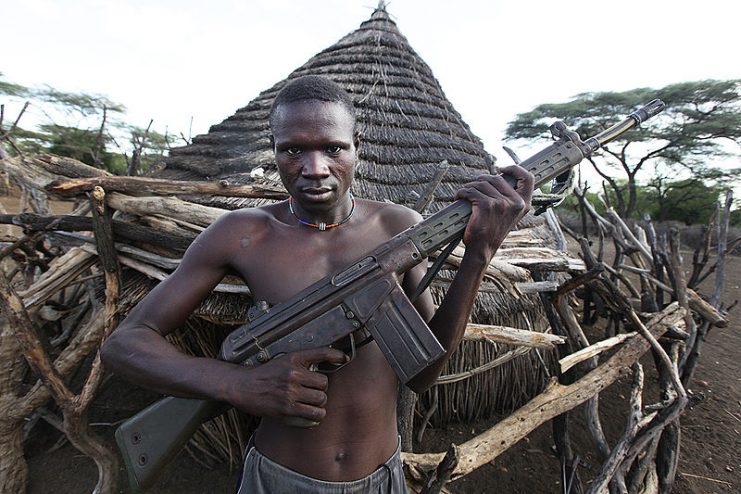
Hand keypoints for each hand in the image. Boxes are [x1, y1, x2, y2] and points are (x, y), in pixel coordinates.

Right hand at [223, 347, 348, 424]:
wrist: (243, 387)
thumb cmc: (265, 373)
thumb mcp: (284, 360)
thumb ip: (306, 360)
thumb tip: (332, 360)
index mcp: (293, 360)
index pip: (320, 353)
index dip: (336, 355)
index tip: (344, 358)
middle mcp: (293, 376)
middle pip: (324, 384)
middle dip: (321, 388)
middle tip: (313, 389)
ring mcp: (290, 394)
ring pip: (321, 401)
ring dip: (320, 403)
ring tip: (312, 402)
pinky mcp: (286, 411)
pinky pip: (313, 416)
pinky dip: (315, 416)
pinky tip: (309, 412)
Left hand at [455, 165, 533, 258]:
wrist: (482, 249)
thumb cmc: (492, 231)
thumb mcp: (508, 214)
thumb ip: (508, 198)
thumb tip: (498, 177)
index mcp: (523, 204)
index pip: (527, 178)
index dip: (515, 169)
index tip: (502, 168)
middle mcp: (515, 203)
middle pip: (496, 178)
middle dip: (481, 181)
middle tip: (474, 189)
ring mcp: (501, 204)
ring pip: (481, 183)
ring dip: (469, 188)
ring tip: (466, 195)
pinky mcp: (486, 206)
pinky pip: (470, 191)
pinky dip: (461, 193)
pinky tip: (460, 198)